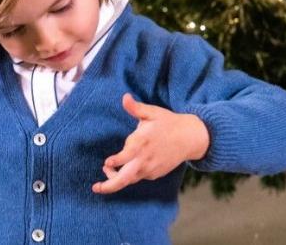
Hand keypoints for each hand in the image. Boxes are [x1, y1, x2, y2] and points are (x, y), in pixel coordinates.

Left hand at [92, 93, 209, 194]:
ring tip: (107, 170)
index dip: (115, 162)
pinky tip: (123, 168)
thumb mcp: (152, 112)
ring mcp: (150, 169)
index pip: (126, 156)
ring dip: (116, 178)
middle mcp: (145, 159)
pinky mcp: (155, 173)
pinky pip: (138, 177)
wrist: (190, 138)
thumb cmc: (168, 123)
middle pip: (125, 179)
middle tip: (95, 188)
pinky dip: (128, 175)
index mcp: (142, 143)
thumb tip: (125, 97)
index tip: (107, 162)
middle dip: (109, 186)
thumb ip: (136, 108)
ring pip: (129, 179)